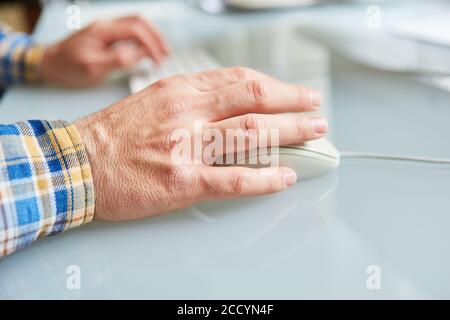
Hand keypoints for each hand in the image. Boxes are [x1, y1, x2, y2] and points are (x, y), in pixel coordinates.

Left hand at [40, 15, 168, 87]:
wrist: (49, 63)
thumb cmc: (67, 67)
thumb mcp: (92, 68)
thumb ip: (117, 60)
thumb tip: (138, 55)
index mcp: (103, 30)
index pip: (135, 29)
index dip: (151, 43)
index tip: (159, 59)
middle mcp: (106, 25)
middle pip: (139, 21)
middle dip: (156, 36)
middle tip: (166, 54)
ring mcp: (106, 29)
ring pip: (135, 24)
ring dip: (150, 36)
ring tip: (161, 53)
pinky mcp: (106, 35)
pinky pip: (129, 32)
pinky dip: (142, 40)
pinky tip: (147, 51)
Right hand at [74, 67, 327, 221]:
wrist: (77, 162)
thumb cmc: (114, 133)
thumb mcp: (155, 99)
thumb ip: (192, 98)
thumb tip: (229, 101)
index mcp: (181, 90)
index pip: (241, 81)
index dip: (275, 87)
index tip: (293, 93)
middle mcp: (187, 112)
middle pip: (254, 100)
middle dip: (293, 105)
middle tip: (316, 111)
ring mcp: (186, 146)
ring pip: (251, 134)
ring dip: (290, 134)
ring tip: (313, 137)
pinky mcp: (181, 180)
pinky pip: (233, 179)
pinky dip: (264, 178)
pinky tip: (284, 177)